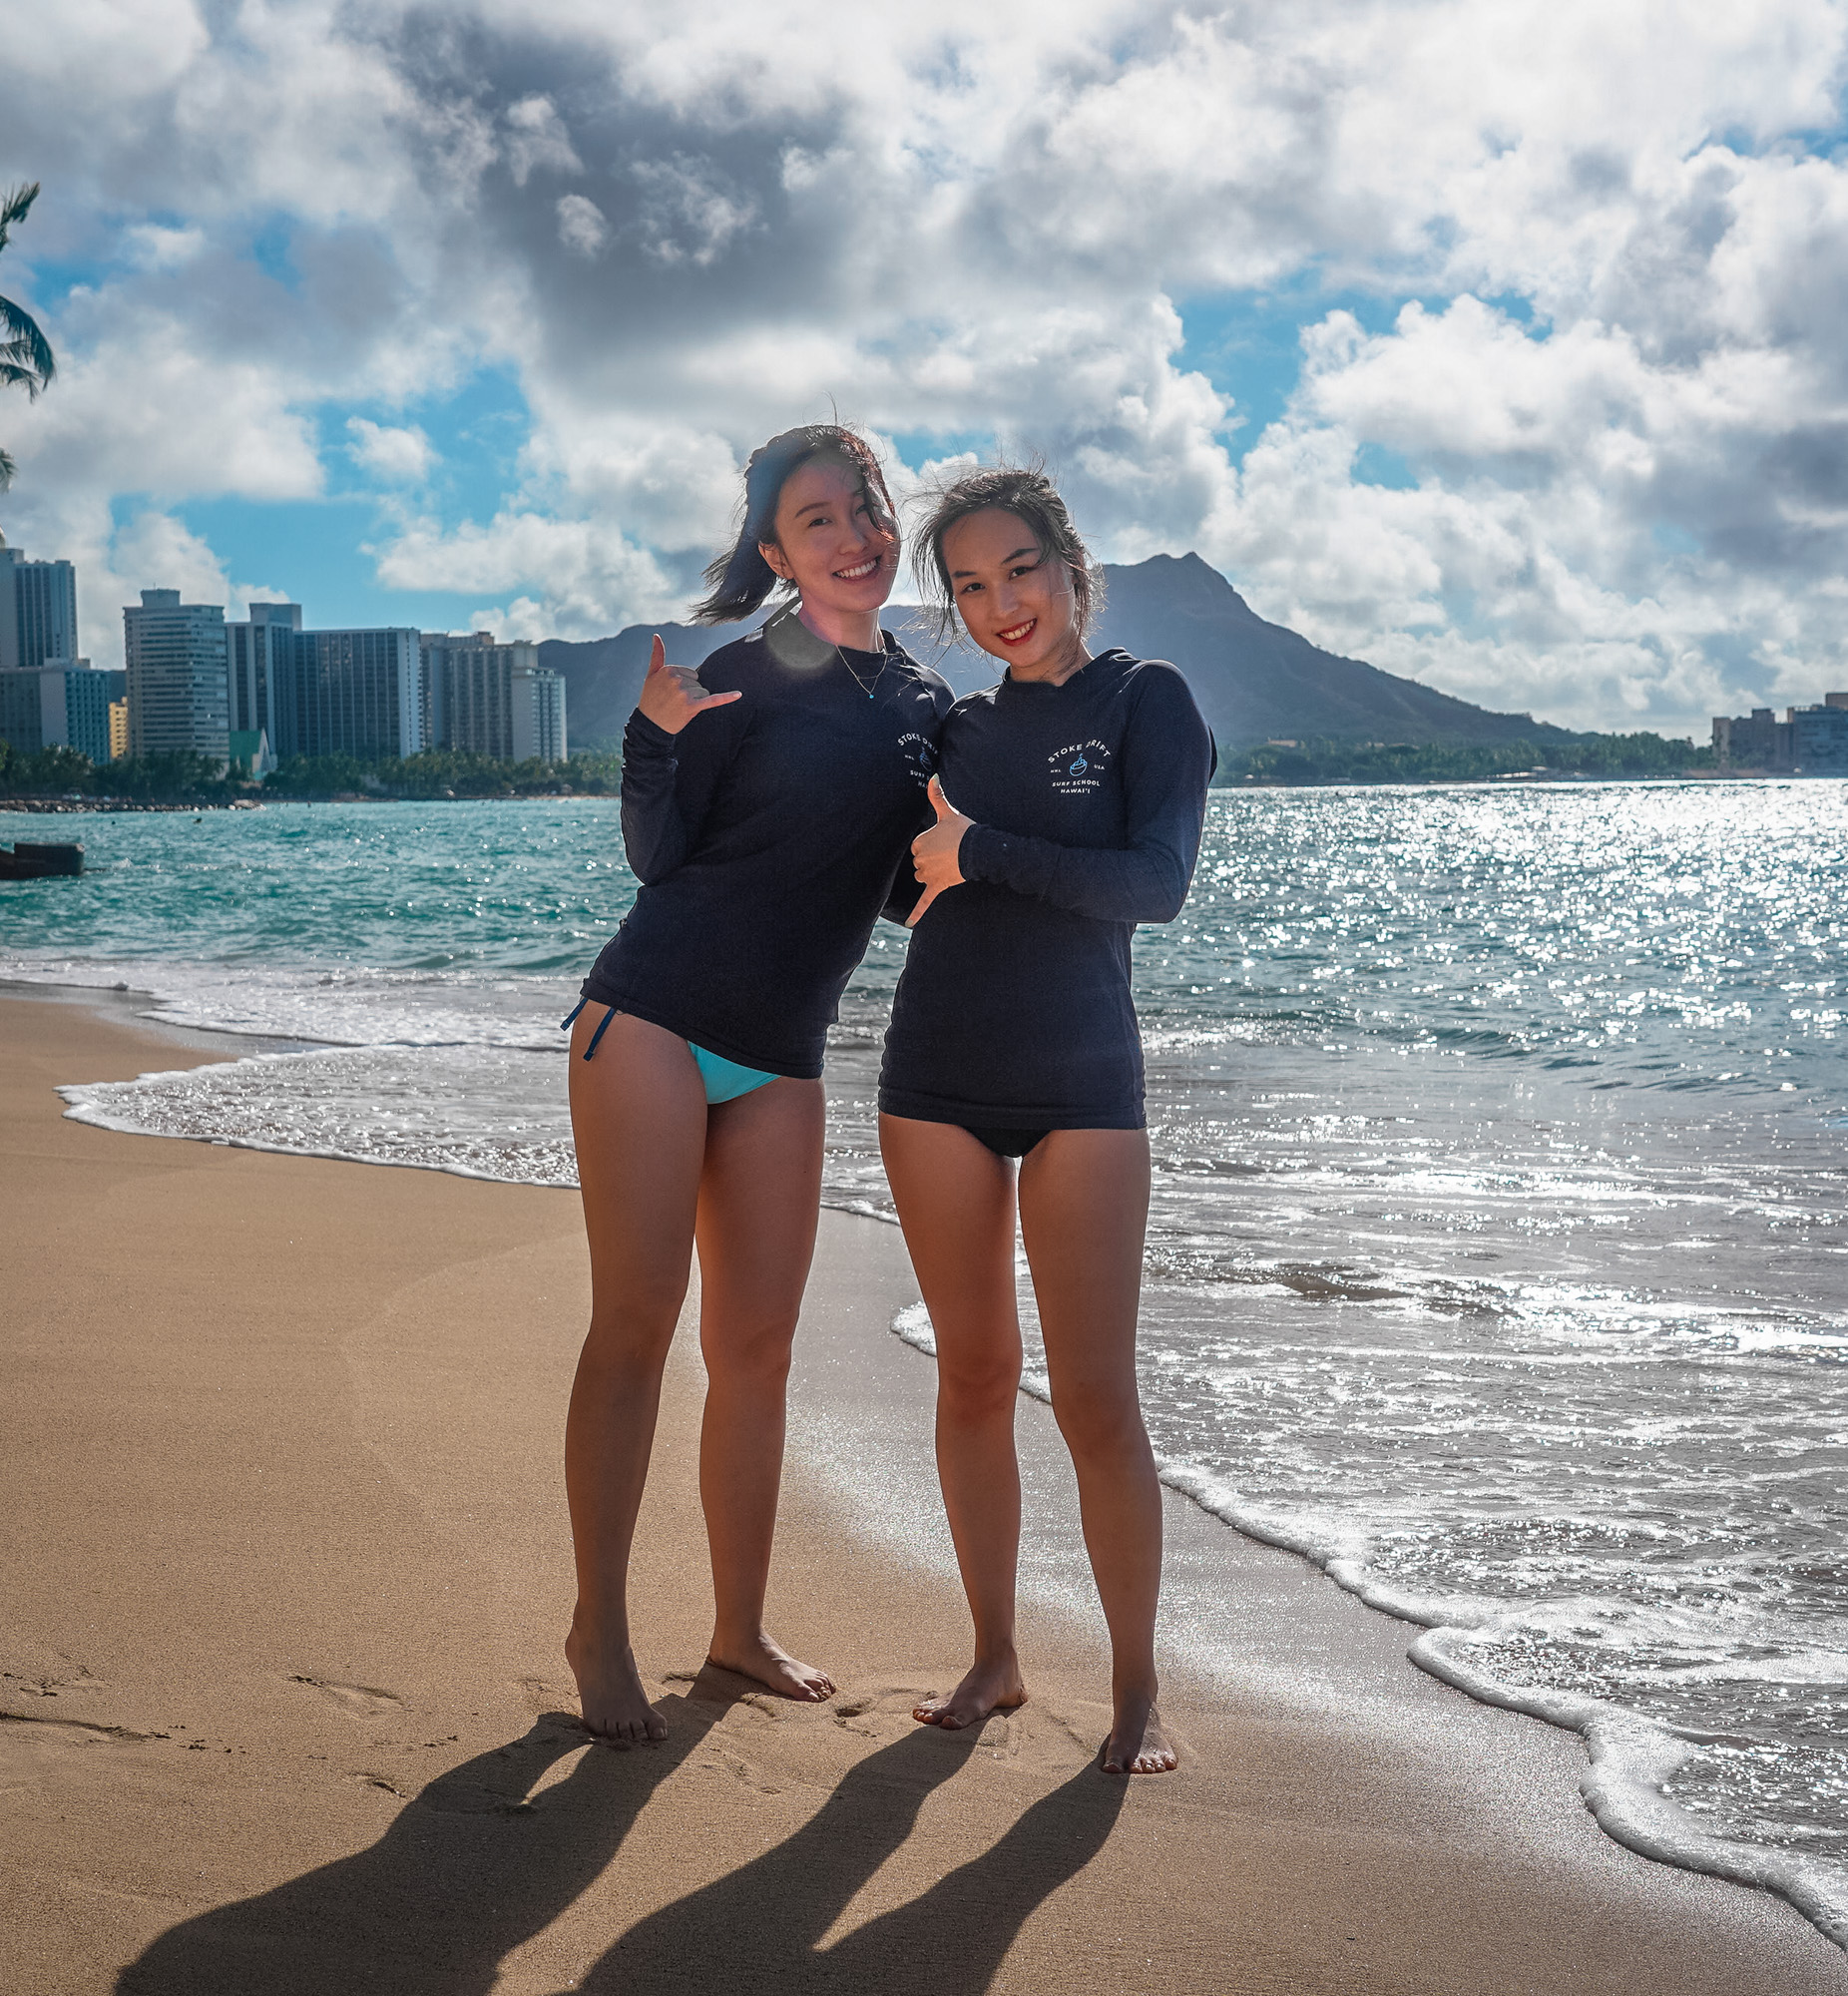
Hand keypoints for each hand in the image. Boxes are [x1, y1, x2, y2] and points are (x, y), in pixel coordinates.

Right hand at [635, 634, 742, 734]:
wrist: (650, 726)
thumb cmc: (651, 699)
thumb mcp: (651, 674)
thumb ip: (657, 654)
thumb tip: (656, 635)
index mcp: (669, 670)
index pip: (691, 673)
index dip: (684, 684)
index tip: (670, 692)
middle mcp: (677, 680)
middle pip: (698, 682)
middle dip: (689, 693)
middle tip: (673, 702)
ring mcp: (685, 694)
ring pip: (704, 692)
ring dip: (695, 701)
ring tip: (679, 707)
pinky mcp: (693, 707)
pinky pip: (713, 700)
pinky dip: (726, 697)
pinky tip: (739, 694)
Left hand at [907, 775, 973, 927]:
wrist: (980, 850)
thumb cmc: (964, 830)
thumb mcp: (948, 812)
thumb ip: (936, 795)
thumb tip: (932, 775)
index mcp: (919, 842)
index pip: (917, 846)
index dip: (930, 844)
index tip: (944, 841)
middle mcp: (920, 859)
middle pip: (919, 863)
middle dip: (931, 859)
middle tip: (949, 853)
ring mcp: (928, 874)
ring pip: (923, 877)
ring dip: (932, 874)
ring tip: (948, 865)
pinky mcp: (937, 887)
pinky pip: (925, 901)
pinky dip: (917, 913)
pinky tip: (910, 924)